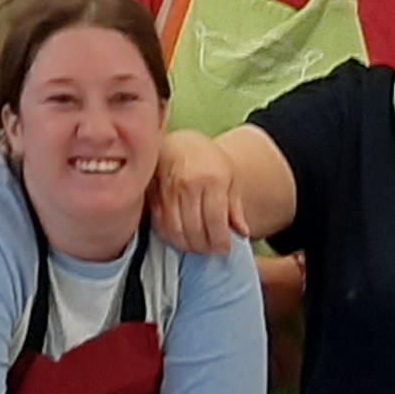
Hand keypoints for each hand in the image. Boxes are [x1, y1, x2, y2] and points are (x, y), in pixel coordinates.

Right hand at [152, 131, 242, 253]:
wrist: (180, 141)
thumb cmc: (208, 160)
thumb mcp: (230, 179)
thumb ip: (235, 207)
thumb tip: (243, 232)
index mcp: (211, 180)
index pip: (215, 221)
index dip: (220, 241)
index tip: (225, 249)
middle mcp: (187, 185)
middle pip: (194, 229)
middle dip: (205, 247)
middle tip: (212, 251)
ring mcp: (167, 190)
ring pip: (175, 230)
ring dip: (187, 245)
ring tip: (197, 247)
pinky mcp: (152, 194)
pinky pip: (159, 224)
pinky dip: (170, 237)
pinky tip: (180, 239)